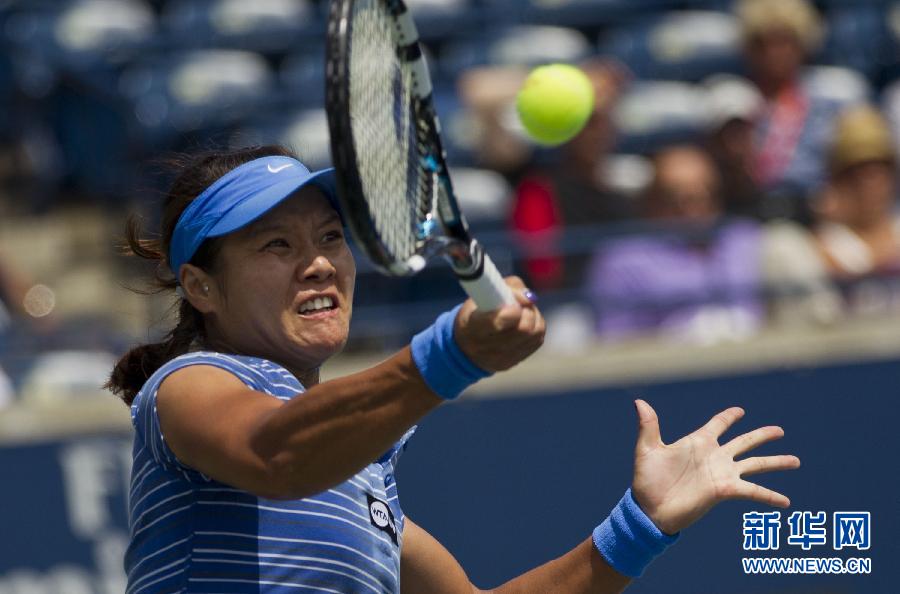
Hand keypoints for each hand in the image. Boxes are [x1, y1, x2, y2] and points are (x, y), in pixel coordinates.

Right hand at [454, 276, 544, 371]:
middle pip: (523, 329)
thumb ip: (508, 288)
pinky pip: (537, 341)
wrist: (466, 346)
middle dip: (527, 311)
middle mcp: (486, 347)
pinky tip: (526, 323)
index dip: (513, 311)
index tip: (514, 304)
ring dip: (534, 318)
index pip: (497, 322)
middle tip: (520, 305)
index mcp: (473, 326)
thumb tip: (529, 297)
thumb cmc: (476, 312)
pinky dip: (536, 328)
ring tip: (524, 313)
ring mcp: (501, 358)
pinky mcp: (513, 362)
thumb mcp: (483, 293)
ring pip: (534, 334)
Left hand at [630, 400, 800, 534]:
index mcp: (698, 442)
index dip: (728, 417)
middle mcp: (714, 457)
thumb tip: (639, 401)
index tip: (740, 410)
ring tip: (795, 460)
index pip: (717, 425)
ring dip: (775, 461)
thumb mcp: (647, 449)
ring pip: (755, 463)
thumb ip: (648, 425)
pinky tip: (786, 502)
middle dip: (761, 435)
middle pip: (744, 441)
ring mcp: (722, 473)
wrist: (650, 509)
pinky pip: (753, 491)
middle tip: (779, 430)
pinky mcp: (725, 490)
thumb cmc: (646, 480)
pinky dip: (769, 496)